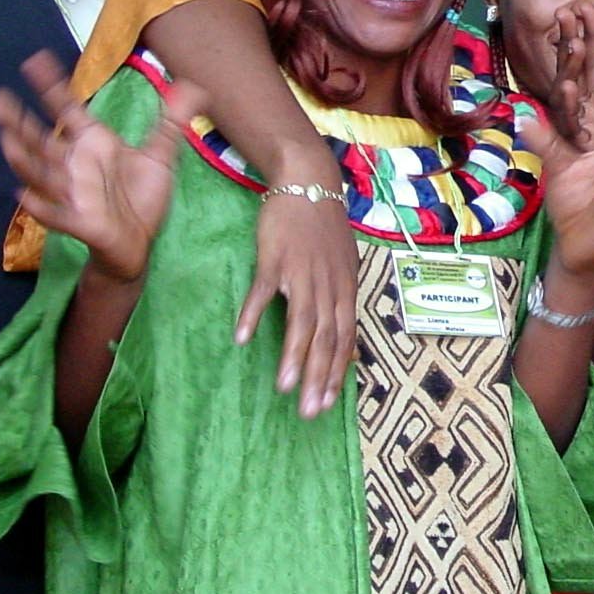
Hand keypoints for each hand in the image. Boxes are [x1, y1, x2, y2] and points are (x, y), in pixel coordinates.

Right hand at [0, 51, 201, 284]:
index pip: (67, 110)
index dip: (51, 86)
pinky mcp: (81, 221)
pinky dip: (42, 207)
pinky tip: (25, 197)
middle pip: (41, 140)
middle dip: (19, 122)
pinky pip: (57, 214)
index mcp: (93, 144)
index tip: (34, 60)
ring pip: (41, 173)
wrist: (139, 242)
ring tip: (6, 141)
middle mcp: (77, 165)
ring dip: (23, 159)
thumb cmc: (141, 198)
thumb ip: (171, 121)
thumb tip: (194, 86)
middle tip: (0, 100)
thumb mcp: (161, 156)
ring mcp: (75, 193)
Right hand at [240, 189, 359, 419]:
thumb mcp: (344, 270)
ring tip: (284, 387)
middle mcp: (328, 284)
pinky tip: (242, 338)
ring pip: (300, 320)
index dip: (335, 373)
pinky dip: (253, 313)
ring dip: (293, 355)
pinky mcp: (276, 257)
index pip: (344, 339)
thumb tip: (350, 352)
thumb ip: (344, 309)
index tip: (327, 405)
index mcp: (345, 290)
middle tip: (309, 412)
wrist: (309, 182)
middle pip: (325, 337)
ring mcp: (302, 271)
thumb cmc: (324, 231)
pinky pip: (263, 290)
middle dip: (317, 377)